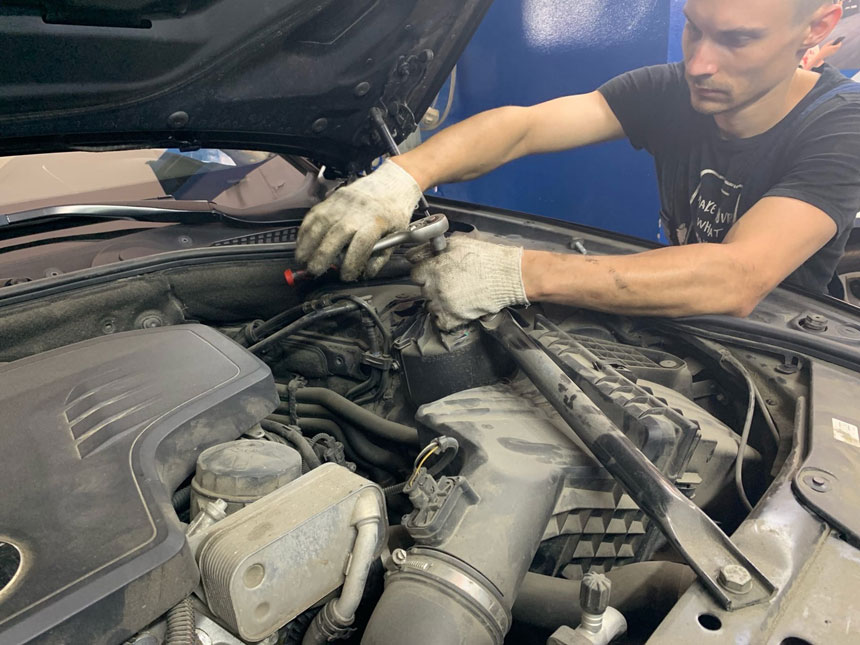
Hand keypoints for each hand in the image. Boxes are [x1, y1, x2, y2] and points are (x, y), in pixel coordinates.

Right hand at [296, 161, 422, 280]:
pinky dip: (304, 230)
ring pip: (320, 224)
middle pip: (336, 235)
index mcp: (376, 221)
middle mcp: (356, 211)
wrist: (392, 182)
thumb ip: (381, 257)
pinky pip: (313, 215)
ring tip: (302, 260)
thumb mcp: (396, 235)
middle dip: (322, 256)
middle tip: (314, 271)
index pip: (360, 245)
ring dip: (307, 244)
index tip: (346, 276)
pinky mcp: (332, 198)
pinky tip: (301, 243)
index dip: (351, 264)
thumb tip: (365, 274)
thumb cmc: (394, 211)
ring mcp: (342, 203)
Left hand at [408, 235, 528, 330]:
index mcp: (432, 268)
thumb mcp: (456, 243)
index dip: (424, 271)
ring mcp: (443, 304)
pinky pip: (440, 321)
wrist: (508, 276)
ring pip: (430, 305)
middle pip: (422, 289)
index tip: (432, 271)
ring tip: (455, 293)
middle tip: (449, 280)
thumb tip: (418, 252)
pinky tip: (456, 306)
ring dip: (439, 301)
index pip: (414, 273)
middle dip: (432, 285)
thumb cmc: (486, 258)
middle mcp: (434, 287)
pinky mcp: (453, 318)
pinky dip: (446, 316)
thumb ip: (432, 249)